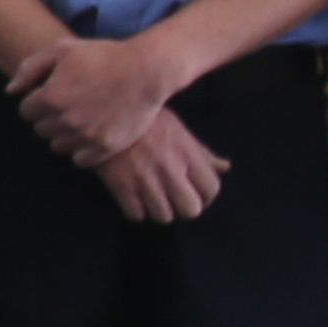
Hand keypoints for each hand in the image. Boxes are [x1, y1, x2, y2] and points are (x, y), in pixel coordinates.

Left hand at [10, 29, 187, 165]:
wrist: (145, 72)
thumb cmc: (102, 56)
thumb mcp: (63, 50)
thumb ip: (31, 68)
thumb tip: (10, 91)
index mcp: (51, 97)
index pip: (26, 112)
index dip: (36, 102)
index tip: (50, 95)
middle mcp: (65, 120)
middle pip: (41, 130)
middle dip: (48, 118)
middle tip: (66, 106)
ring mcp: (86, 137)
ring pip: (58, 146)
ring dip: (63, 135)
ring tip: (78, 119)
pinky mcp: (105, 148)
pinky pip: (79, 160)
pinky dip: (81, 149)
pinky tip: (89, 133)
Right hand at [95, 116, 224, 223]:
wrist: (102, 109)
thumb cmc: (144, 118)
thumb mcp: (177, 127)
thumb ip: (201, 152)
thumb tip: (225, 167)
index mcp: (186, 152)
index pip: (211, 188)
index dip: (206, 196)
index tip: (196, 194)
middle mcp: (170, 169)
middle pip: (190, 210)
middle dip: (183, 207)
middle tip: (173, 198)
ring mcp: (145, 180)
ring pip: (163, 216)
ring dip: (158, 209)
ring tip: (151, 197)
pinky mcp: (121, 186)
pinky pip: (136, 215)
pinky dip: (135, 210)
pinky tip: (133, 197)